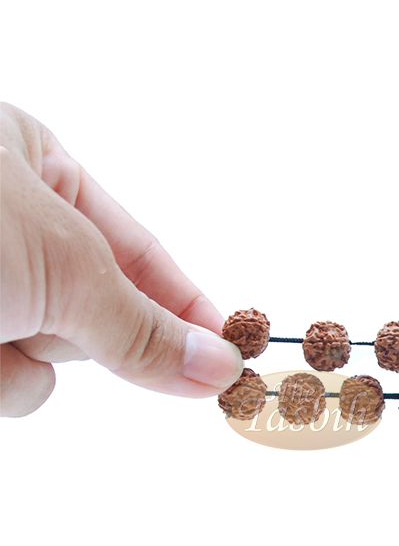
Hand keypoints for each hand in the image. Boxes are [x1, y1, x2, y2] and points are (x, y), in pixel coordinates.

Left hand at [1, 103, 242, 416]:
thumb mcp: (59, 264)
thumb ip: (141, 325)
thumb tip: (218, 366)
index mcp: (30, 163)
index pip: (137, 249)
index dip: (185, 305)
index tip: (229, 352)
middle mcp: (5, 222)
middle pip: (92, 311)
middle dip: (75, 330)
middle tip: (46, 316)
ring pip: (45, 360)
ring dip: (21, 361)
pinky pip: (7, 383)